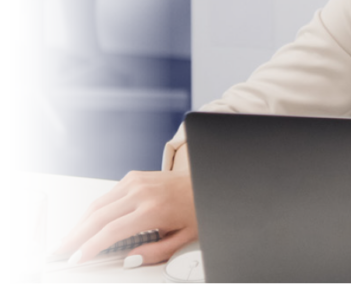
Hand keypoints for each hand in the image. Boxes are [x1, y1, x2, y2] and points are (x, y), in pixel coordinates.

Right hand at [53, 170, 196, 266]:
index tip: (77, 258)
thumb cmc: (195, 209)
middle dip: (76, 234)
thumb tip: (130, 260)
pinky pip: (108, 194)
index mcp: (154, 209)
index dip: (90, 246)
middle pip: (99, 215)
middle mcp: (142, 192)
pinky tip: (87, 222)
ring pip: (99, 202)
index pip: (112, 231)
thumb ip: (155, 252)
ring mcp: (137, 181)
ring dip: (80, 221)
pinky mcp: (134, 176)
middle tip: (61, 250)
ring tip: (68, 238)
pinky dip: (93, 209)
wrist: (204, 183)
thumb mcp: (183, 238)